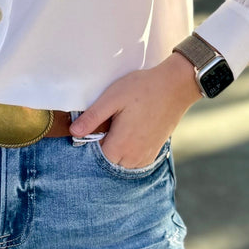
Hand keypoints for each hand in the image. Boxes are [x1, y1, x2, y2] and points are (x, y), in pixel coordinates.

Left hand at [69, 53, 201, 167]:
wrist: (174, 87)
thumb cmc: (141, 89)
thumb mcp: (112, 98)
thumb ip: (93, 117)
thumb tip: (73, 132)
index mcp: (121, 146)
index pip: (95, 155)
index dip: (91, 139)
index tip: (95, 123)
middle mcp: (133, 158)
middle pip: (108, 160)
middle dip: (104, 144)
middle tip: (109, 120)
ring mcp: (145, 157)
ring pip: (121, 161)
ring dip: (116, 148)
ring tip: (120, 124)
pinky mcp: (154, 153)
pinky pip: (134, 160)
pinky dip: (128, 150)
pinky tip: (130, 130)